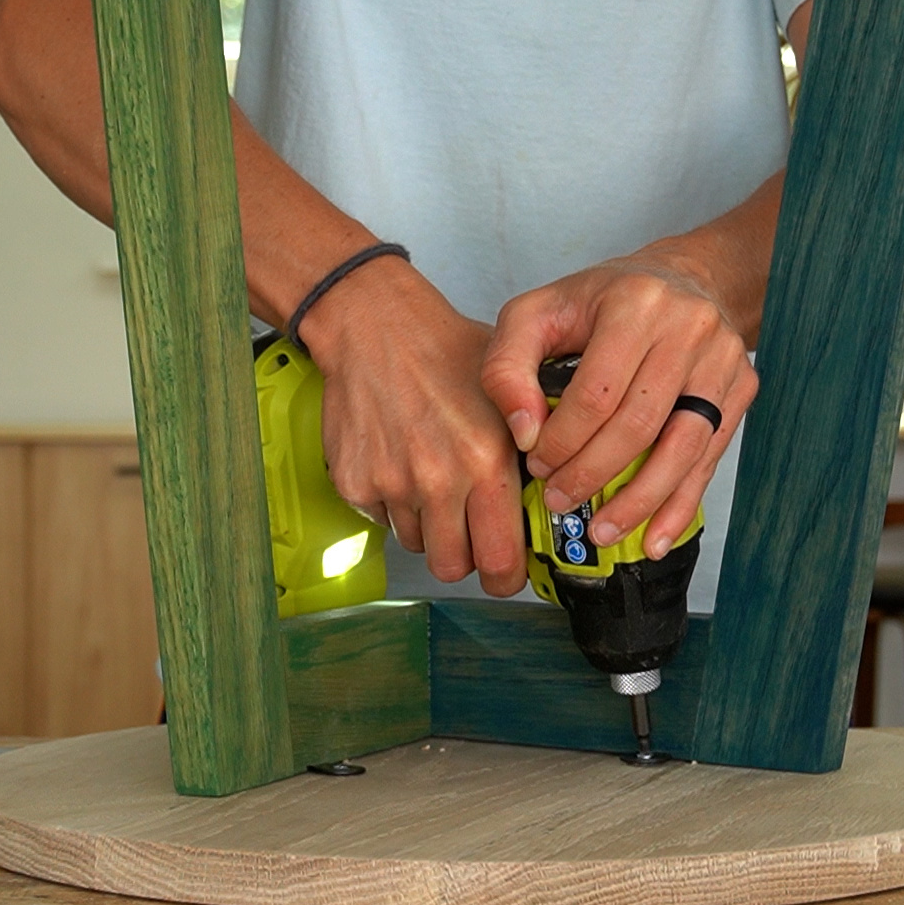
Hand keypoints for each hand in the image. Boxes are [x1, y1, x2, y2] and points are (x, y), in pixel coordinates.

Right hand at [300, 256, 525, 595]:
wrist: (374, 326)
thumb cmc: (445, 352)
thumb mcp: (510, 395)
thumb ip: (527, 452)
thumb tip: (549, 501)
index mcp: (485, 462)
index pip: (500, 560)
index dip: (505, 578)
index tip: (506, 573)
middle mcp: (437, 480)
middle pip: (452, 567)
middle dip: (465, 558)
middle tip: (469, 536)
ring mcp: (391, 484)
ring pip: (417, 543)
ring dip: (428, 525)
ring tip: (433, 478)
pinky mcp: (354, 483)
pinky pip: (382, 519)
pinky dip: (393, 502)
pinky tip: (401, 460)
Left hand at [481, 250, 757, 559]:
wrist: (682, 278)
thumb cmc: (601, 300)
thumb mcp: (538, 312)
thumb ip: (508, 366)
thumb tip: (523, 432)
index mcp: (633, 304)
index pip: (596, 392)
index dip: (564, 440)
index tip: (538, 465)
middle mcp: (687, 329)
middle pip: (639, 424)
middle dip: (593, 473)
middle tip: (559, 500)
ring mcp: (721, 361)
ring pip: (682, 447)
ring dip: (639, 501)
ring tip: (602, 532)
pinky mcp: (741, 389)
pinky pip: (709, 458)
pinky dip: (680, 504)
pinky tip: (654, 537)